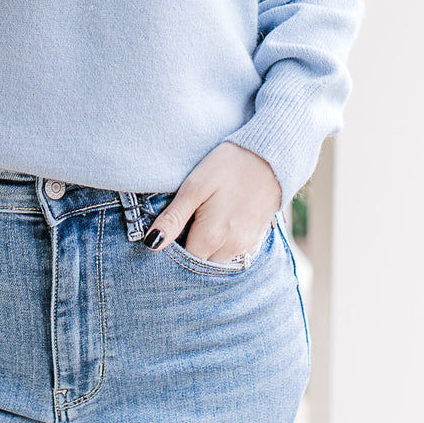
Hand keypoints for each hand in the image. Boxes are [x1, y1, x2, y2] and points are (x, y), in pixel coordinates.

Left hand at [143, 142, 281, 263]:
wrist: (272, 156)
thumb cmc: (230, 165)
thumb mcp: (196, 185)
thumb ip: (174, 218)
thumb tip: (151, 244)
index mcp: (211, 237)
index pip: (183, 262)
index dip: (173, 250)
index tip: (170, 232)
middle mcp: (230, 250)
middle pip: (201, 265)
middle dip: (190, 252)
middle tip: (186, 225)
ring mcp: (246, 247)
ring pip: (218, 262)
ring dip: (207, 251)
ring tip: (203, 223)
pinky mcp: (257, 241)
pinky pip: (234, 256)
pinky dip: (223, 247)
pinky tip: (221, 224)